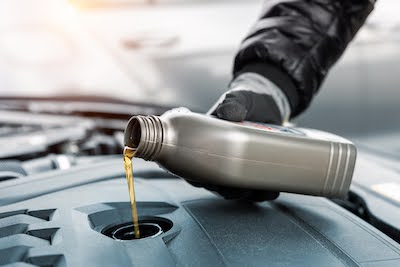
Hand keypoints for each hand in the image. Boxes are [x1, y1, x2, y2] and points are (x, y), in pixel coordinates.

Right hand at [202, 72, 290, 200]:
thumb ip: (232, 104)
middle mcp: (219, 159)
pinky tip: (271, 189)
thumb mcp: (236, 99)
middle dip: (226, 190)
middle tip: (238, 187)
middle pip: (215, 185)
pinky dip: (263, 192)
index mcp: (206, 144)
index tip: (211, 180)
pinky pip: (255, 188)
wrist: (266, 103)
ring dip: (246, 195)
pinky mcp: (254, 170)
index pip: (195, 168)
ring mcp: (237, 167)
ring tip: (258, 190)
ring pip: (236, 190)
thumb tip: (231, 114)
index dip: (199, 179)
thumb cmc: (244, 102)